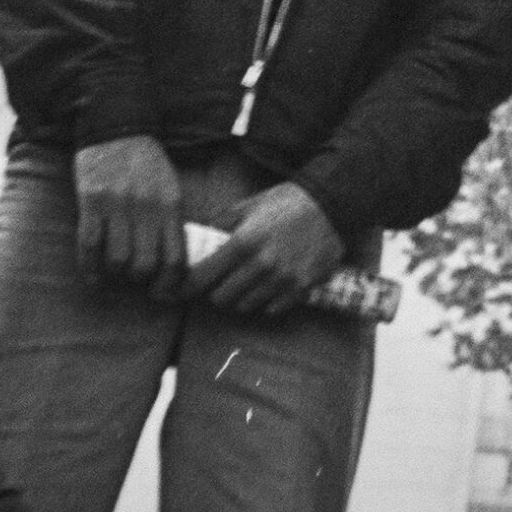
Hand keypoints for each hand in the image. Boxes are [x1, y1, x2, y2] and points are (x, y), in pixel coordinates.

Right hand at [73, 135, 184, 293]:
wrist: (116, 128)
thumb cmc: (146, 163)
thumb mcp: (170, 186)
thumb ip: (171, 220)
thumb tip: (174, 262)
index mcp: (171, 203)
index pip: (177, 257)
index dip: (170, 284)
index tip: (162, 293)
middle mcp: (147, 206)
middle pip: (145, 265)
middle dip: (140, 281)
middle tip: (135, 282)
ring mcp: (118, 204)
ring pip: (117, 259)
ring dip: (115, 273)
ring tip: (114, 272)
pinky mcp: (91, 202)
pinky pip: (89, 245)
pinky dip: (90, 268)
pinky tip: (93, 276)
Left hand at [185, 181, 345, 316]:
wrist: (331, 204)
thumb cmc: (286, 202)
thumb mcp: (249, 205)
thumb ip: (222, 224)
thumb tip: (200, 238)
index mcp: (243, 242)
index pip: (202, 277)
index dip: (187, 286)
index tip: (180, 290)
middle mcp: (260, 265)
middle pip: (221, 299)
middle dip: (217, 292)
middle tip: (221, 283)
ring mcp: (282, 280)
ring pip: (245, 306)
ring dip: (241, 298)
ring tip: (246, 284)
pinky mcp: (301, 288)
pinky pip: (272, 309)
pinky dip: (266, 302)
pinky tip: (269, 287)